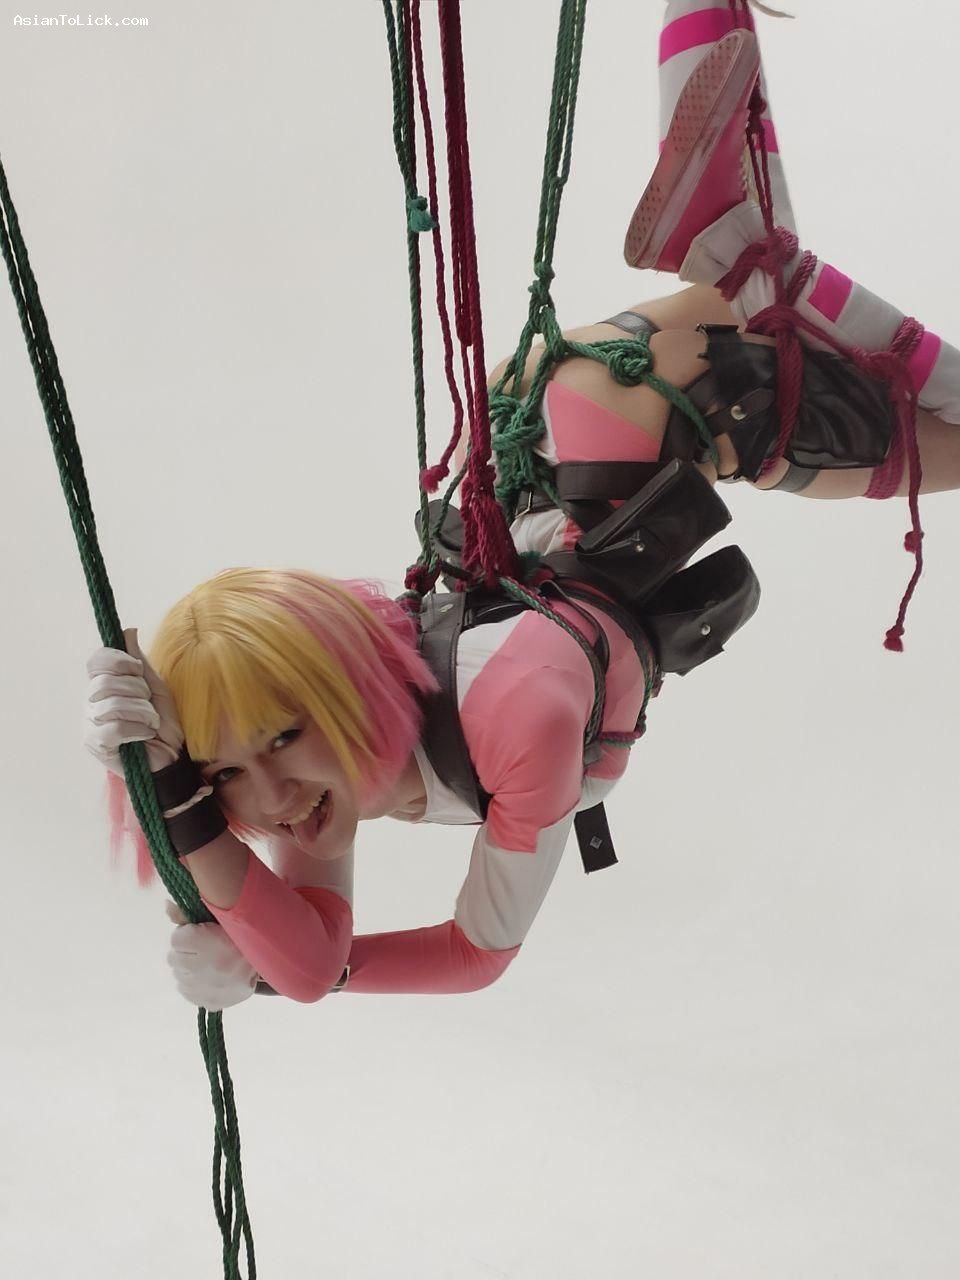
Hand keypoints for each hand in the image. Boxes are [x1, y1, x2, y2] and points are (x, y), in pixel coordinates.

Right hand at [84, 627, 184, 774]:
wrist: (173, 757)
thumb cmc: (162, 723)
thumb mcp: (156, 687)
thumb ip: (139, 662)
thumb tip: (128, 631)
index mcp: (104, 684)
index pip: (96, 661)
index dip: (119, 661)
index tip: (138, 670)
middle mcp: (91, 702)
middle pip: (106, 682)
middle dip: (138, 691)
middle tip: (149, 705)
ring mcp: (90, 723)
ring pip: (113, 705)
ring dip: (143, 713)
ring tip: (150, 722)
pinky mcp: (96, 744)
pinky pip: (114, 728)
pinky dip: (137, 729)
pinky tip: (144, 735)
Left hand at [165, 901, 257, 1010]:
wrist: (268, 963)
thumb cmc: (242, 935)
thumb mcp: (219, 917)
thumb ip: (190, 912)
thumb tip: (165, 906)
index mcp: (202, 940)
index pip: (176, 938)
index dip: (189, 933)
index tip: (204, 932)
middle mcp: (199, 967)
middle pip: (174, 957)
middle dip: (187, 951)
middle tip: (209, 948)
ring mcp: (202, 989)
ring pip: (179, 975)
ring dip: (190, 968)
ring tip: (211, 962)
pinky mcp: (207, 1002)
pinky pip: (186, 990)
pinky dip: (194, 983)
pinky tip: (210, 976)